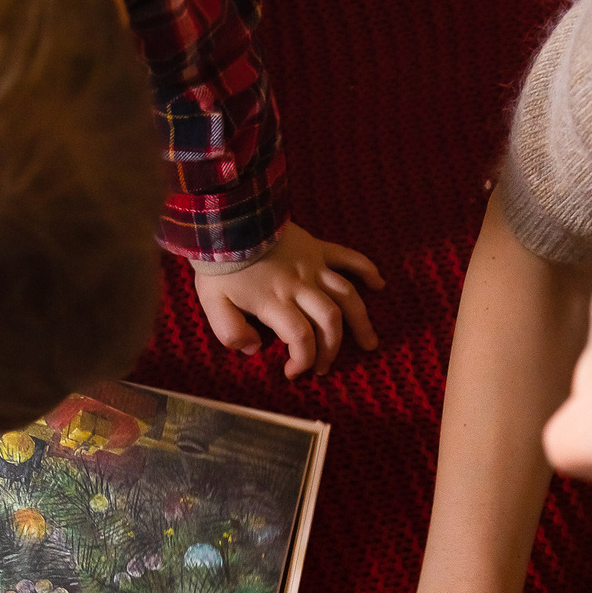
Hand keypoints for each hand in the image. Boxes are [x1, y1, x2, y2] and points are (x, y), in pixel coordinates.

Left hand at [192, 223, 383, 378]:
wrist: (226, 219)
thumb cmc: (218, 265)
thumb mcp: (211, 303)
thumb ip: (230, 332)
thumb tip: (255, 349)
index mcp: (274, 301)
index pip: (301, 337)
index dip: (302, 360)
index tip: (292, 373)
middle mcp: (300, 285)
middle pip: (330, 321)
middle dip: (331, 350)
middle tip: (322, 368)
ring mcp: (313, 265)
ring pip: (347, 295)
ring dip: (361, 322)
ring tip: (369, 344)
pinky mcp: (317, 247)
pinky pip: (349, 257)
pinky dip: (367, 270)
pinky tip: (380, 285)